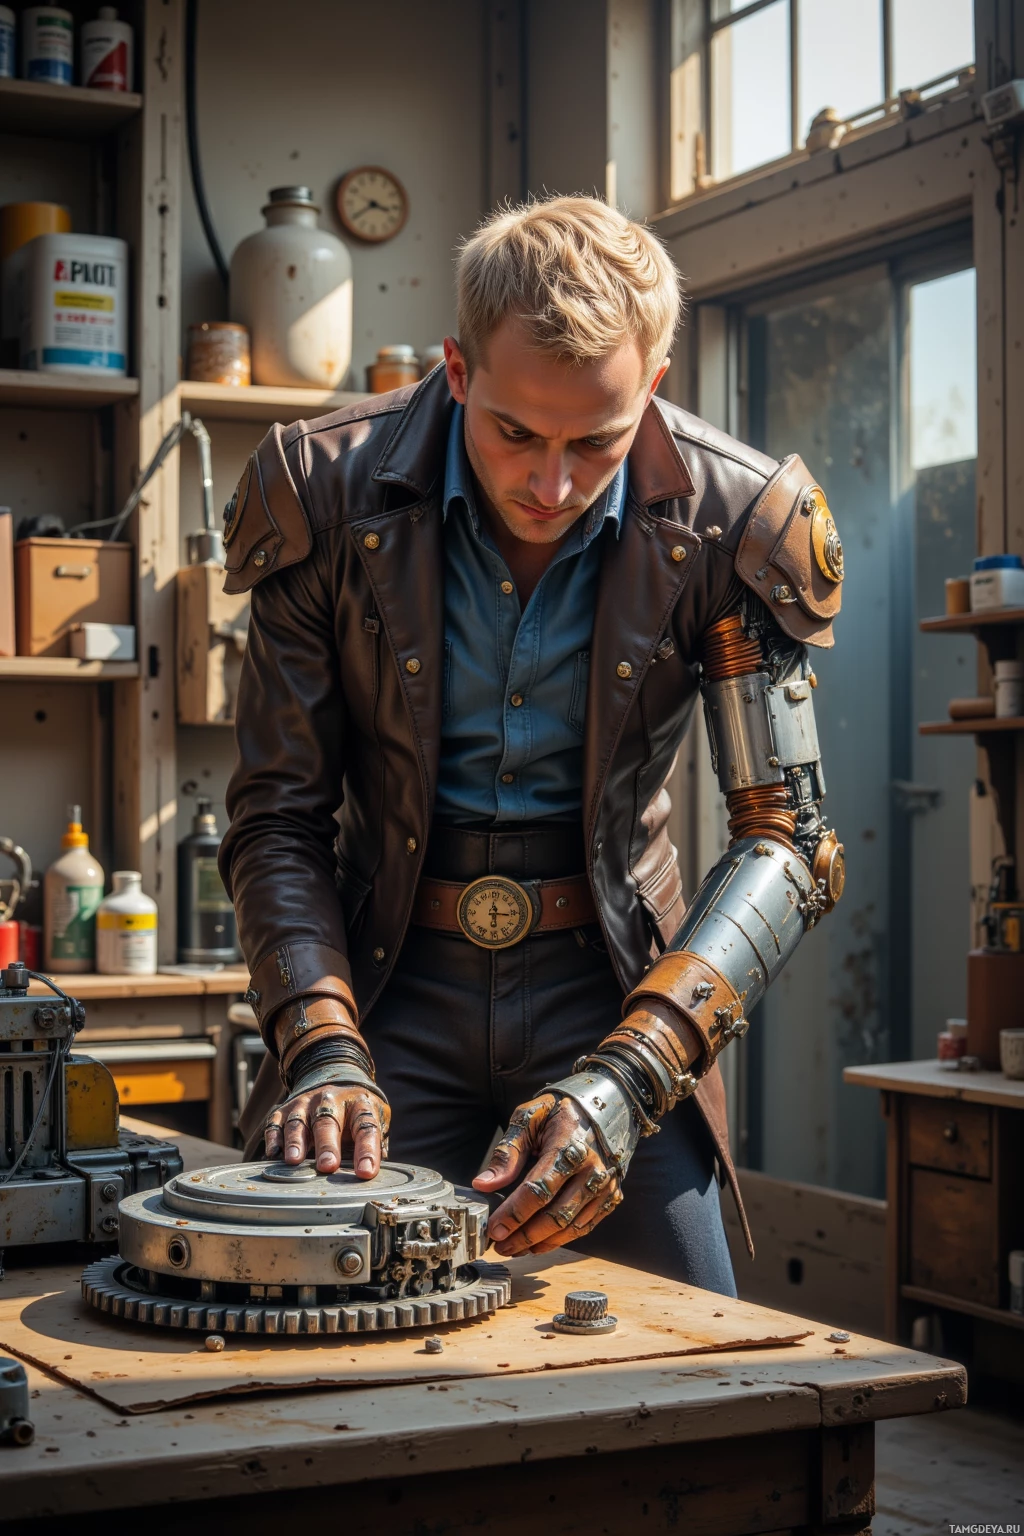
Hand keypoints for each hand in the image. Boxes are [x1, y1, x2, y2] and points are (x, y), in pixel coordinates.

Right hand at [263, 1084, 389, 1176]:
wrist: (331, 1078)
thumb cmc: (355, 1112)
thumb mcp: (375, 1119)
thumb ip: (377, 1145)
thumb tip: (378, 1177)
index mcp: (359, 1104)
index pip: (365, 1127)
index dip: (367, 1150)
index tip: (365, 1172)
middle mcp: (331, 1101)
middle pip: (328, 1122)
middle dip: (327, 1145)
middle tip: (328, 1166)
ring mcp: (305, 1103)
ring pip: (299, 1121)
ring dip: (296, 1141)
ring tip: (294, 1160)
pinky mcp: (284, 1109)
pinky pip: (276, 1123)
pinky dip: (274, 1138)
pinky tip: (273, 1154)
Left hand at [472, 1093, 621, 1255]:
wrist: (607, 1106)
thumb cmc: (561, 1112)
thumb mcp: (530, 1118)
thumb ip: (508, 1152)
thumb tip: (484, 1184)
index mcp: (569, 1146)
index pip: (538, 1189)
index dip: (514, 1214)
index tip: (494, 1229)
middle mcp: (593, 1169)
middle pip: (555, 1215)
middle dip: (524, 1236)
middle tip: (500, 1245)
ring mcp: (605, 1186)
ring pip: (570, 1227)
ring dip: (540, 1243)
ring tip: (514, 1248)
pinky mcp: (611, 1196)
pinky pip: (584, 1227)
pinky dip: (560, 1240)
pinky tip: (538, 1243)